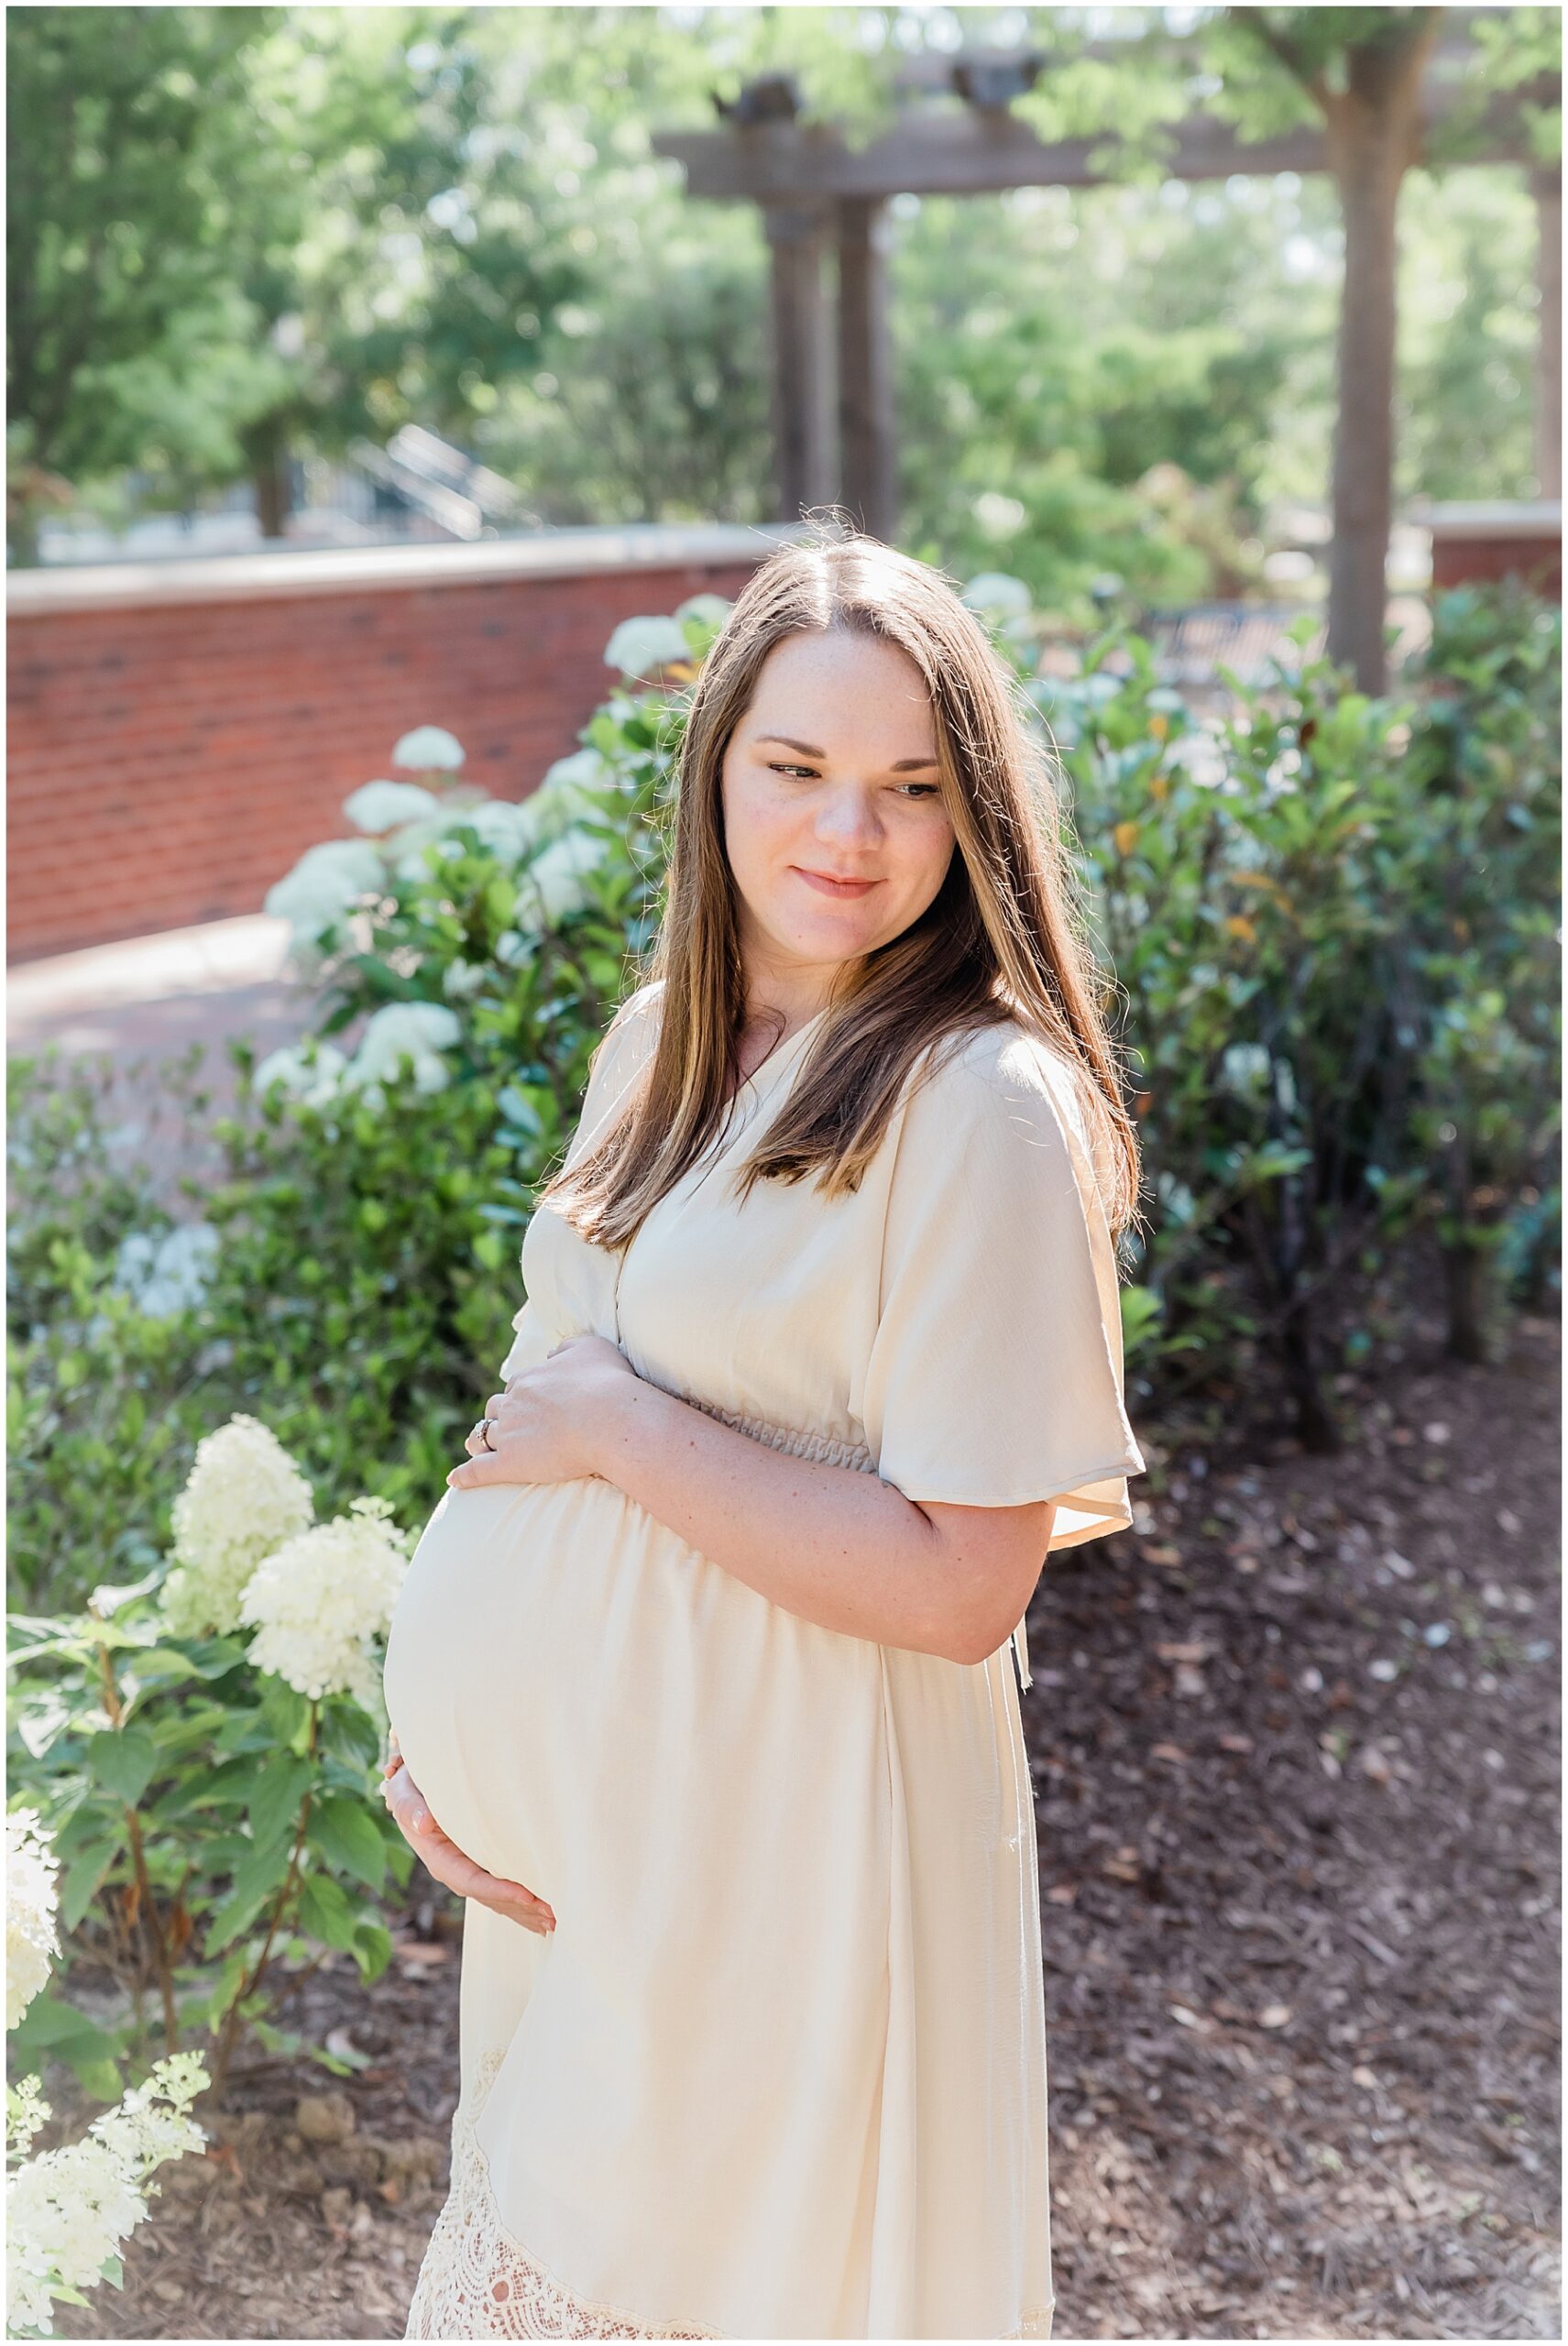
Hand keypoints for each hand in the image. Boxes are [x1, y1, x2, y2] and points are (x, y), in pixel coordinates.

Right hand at [379, 1732, 555, 1936]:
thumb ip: (411, 1807)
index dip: (499, 1890)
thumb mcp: (405, 1792)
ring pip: (498, 1898)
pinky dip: (522, 1903)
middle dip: (520, 1907)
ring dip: (525, 1911)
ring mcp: (467, 1872)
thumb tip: (423, 1824)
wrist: (414, 1790)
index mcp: (438, 1858)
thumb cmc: (412, 1788)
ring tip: (555, 1921)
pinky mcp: (480, 1866)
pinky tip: (542, 1914)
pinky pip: (501, 1890)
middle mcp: (454, 1872)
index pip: (471, 1881)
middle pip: (490, 1897)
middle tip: (552, 1917)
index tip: (527, 1895)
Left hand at [448, 1332, 636, 1490]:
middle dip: (498, 1417)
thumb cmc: (608, 1384)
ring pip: (483, 1437)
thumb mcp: (591, 1348)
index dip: (521, 1397)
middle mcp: (513, 1405)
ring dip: (480, 1441)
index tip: (531, 1406)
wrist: (611, 1421)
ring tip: (478, 1448)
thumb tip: (551, 1352)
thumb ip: (567, 1347)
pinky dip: (465, 1475)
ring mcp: (509, 1435)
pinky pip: (479, 1470)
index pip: (515, 1387)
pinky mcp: (510, 1464)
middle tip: (505, 1427)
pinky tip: (455, 1480)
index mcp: (529, 1379)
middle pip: (494, 1410)